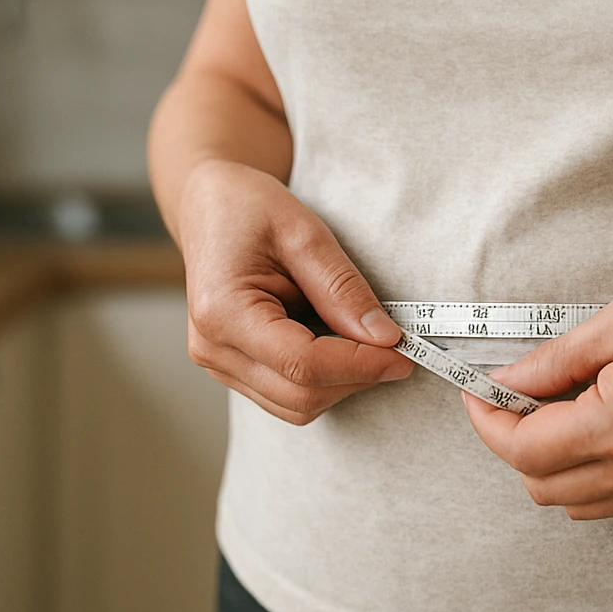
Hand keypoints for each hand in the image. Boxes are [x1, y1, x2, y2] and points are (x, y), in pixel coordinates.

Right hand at [179, 159, 411, 424]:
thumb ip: (343, 289)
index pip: (303, 364)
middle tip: (396, 346)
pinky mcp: (231, 368)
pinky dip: (322, 378)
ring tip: (363, 338)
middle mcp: (212, 348)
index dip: (360, 365)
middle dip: (356, 377)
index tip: (403, 354)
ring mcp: (218, 363)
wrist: (209, 206)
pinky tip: (335, 342)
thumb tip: (384, 338)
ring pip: (295, 405)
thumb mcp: (305, 233)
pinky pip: (285, 394)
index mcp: (222, 312)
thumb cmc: (248, 209)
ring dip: (341, 382)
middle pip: (300, 395)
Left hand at [462, 256, 612, 518]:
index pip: (525, 450)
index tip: (478, 393)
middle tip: (515, 394)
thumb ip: (551, 362)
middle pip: (541, 485)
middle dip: (514, 442)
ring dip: (549, 462)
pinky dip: (587, 473)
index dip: (488, 422)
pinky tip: (595, 424)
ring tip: (559, 407)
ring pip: (574, 502)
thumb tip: (502, 384)